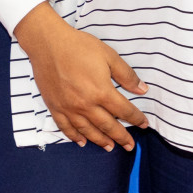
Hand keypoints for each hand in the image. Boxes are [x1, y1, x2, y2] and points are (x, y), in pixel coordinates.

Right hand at [13, 3, 148, 150]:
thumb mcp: (109, 56)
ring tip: (110, 148)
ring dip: (100, 141)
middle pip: (107, 126)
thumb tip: (143, 89)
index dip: (136, 119)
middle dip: (121, 137)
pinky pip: (66, 128)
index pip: (123, 111)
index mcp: (101, 91)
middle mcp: (86, 105)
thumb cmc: (80, 47)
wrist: (49, 44)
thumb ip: (126, 75)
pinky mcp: (55, 107)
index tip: (144, 124)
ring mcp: (69, 108)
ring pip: (88, 131)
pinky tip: (82, 142)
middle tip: (130, 146)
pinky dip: (75, 137)